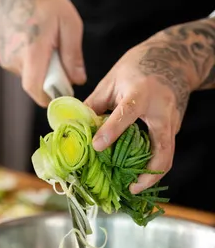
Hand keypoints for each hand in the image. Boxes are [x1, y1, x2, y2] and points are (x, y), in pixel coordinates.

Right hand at [0, 0, 85, 105]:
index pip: (36, 88)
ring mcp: (6, 60)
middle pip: (37, 84)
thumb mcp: (68, 22)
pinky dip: (34, 62)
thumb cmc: (42, 2)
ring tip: (47, 44)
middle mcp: (15, 59)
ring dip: (43, 69)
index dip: (50, 98)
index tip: (64, 96)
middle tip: (61, 58)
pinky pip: (24, 69)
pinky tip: (36, 42)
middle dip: (52, 79)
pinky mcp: (4, 59)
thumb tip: (77, 80)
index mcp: (32, 51)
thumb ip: (72, 54)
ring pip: (31, 76)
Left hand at [84, 31, 198, 193]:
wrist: (172, 59)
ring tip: (132, 187)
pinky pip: (164, 151)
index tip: (96, 146)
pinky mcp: (173, 129)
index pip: (126, 113)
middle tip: (130, 187)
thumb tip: (74, 127)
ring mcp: (171, 121)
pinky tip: (136, 174)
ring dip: (152, 175)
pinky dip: (151, 166)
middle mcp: (161, 110)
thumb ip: (93, 105)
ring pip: (167, 155)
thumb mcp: (111, 81)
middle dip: (148, 172)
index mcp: (141, 92)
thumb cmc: (137, 68)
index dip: (111, 131)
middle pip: (162, 147)